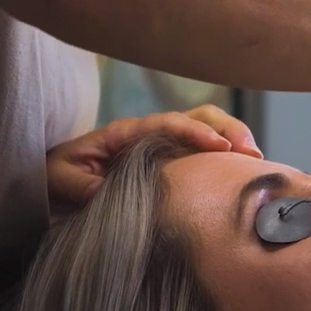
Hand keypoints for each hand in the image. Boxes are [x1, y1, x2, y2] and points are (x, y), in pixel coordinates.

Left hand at [47, 104, 261, 209]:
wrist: (54, 182)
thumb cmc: (58, 176)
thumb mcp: (60, 179)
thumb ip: (82, 184)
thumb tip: (110, 193)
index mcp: (127, 133)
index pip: (168, 123)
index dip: (196, 131)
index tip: (220, 148)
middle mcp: (152, 136)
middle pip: (199, 117)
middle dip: (229, 129)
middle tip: (251, 154)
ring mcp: (165, 150)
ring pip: (208, 133)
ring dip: (235, 142)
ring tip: (256, 164)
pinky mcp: (172, 167)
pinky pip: (204, 159)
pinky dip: (228, 163)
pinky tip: (244, 178)